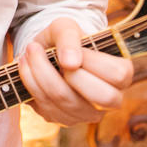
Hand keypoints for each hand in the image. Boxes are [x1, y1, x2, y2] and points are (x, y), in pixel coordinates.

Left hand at [17, 17, 132, 125]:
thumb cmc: (65, 39)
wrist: (48, 51)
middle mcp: (109, 100)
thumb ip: (70, 38)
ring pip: (65, 102)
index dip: (91, 60)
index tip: (68, 45)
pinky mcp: (64, 119)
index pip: (117, 74)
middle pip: (99, 97)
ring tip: (28, 51)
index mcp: (121, 74)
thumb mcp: (67, 27)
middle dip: (71, 70)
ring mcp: (86, 114)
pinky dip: (30, 83)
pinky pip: (46, 107)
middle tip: (43, 50)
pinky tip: (25, 65)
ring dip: (39, 73)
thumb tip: (70, 63)